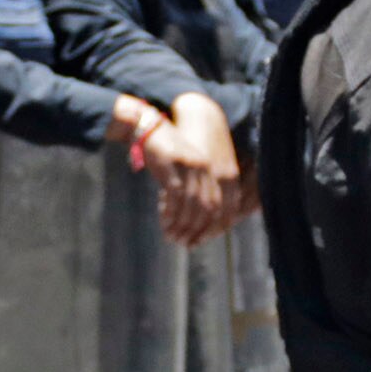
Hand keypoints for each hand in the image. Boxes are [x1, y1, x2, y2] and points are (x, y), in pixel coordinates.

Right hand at [157, 96, 245, 246]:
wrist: (150, 128)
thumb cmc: (168, 153)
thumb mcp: (186, 170)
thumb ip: (195, 189)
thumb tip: (195, 220)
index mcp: (214, 171)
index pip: (220, 206)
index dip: (212, 227)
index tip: (198, 241)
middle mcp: (206, 169)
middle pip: (208, 208)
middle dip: (196, 230)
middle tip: (183, 243)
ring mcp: (190, 167)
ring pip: (191, 205)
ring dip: (182, 225)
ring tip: (171, 237)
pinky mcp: (173, 166)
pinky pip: (175, 197)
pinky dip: (171, 214)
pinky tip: (164, 222)